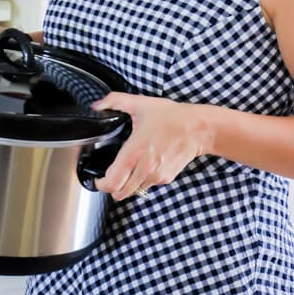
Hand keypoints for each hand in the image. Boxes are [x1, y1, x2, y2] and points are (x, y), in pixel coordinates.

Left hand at [91, 92, 207, 200]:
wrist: (196, 128)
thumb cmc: (171, 117)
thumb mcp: (140, 103)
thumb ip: (114, 101)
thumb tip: (97, 105)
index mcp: (135, 151)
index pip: (112, 181)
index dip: (100, 183)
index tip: (97, 178)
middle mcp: (145, 168)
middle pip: (120, 193)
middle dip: (111, 188)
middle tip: (108, 178)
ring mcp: (156, 175)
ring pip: (134, 191)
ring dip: (127, 185)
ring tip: (126, 171)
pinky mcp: (166, 178)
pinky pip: (147, 185)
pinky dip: (141, 181)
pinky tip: (142, 167)